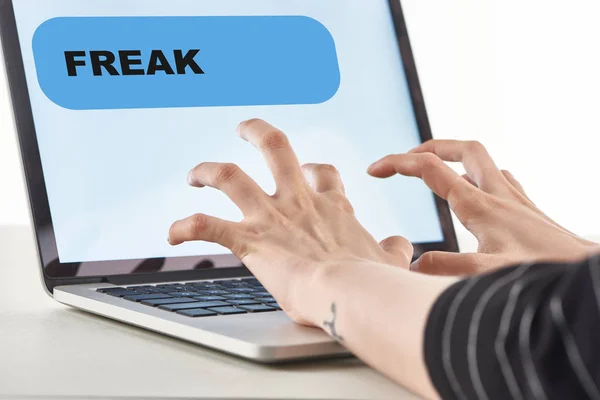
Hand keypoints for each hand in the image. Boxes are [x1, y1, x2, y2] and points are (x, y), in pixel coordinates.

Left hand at [168, 119, 412, 324]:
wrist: (353, 293)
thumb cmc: (372, 281)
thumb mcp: (390, 260)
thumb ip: (395, 248)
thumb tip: (402, 244)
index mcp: (331, 204)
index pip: (323, 172)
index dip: (314, 170)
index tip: (308, 174)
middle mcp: (298, 200)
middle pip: (275, 146)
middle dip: (257, 132)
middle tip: (243, 128)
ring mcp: (272, 217)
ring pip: (229, 176)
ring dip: (206, 171)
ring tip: (194, 175)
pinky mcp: (250, 241)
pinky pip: (207, 227)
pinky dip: (185, 227)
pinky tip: (171, 233)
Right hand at [368, 140, 598, 274]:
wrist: (586, 271)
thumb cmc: (543, 272)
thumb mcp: (489, 273)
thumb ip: (449, 267)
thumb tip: (413, 263)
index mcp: (479, 206)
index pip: (430, 169)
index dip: (398, 163)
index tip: (373, 169)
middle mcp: (497, 194)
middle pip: (462, 149)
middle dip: (430, 146)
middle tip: (408, 158)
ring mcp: (514, 199)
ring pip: (481, 161)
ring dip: (454, 159)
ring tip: (434, 172)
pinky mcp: (526, 209)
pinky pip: (498, 178)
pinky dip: (477, 176)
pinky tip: (475, 194)